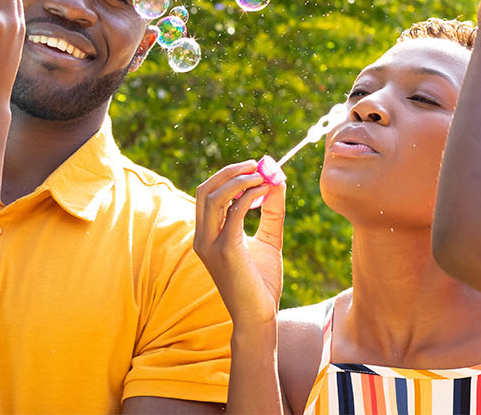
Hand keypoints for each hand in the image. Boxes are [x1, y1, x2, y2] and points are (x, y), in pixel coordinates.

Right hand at [192, 160, 285, 323]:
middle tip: (258, 165)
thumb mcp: (269, 240)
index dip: (231, 175)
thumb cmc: (261, 283)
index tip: (257, 168)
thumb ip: (271, 212)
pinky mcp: (224, 250)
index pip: (209, 194)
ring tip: (264, 176)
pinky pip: (233, 212)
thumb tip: (277, 182)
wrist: (259, 316)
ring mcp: (210, 244)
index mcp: (207, 235)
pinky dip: (250, 196)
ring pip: (213, 196)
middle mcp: (203, 238)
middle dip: (231, 171)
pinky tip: (267, 193)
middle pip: (206, 190)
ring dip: (240, 180)